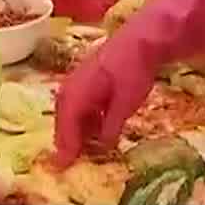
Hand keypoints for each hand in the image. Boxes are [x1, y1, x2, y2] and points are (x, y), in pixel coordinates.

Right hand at [51, 48, 151, 166]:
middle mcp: (73, 86)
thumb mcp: (125, 103)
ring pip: (72, 110)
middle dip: (66, 138)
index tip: (63, 166)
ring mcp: (80, 79)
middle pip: (64, 117)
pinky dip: (85, 117)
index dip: (65, 146)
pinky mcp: (90, 76)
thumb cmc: (133, 70)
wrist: (141, 39)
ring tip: (83, 147)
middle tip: (68, 159)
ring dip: (76, 128)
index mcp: (78, 93)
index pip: (67, 125)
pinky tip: (97, 127)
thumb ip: (112, 125)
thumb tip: (103, 145)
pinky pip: (80, 101)